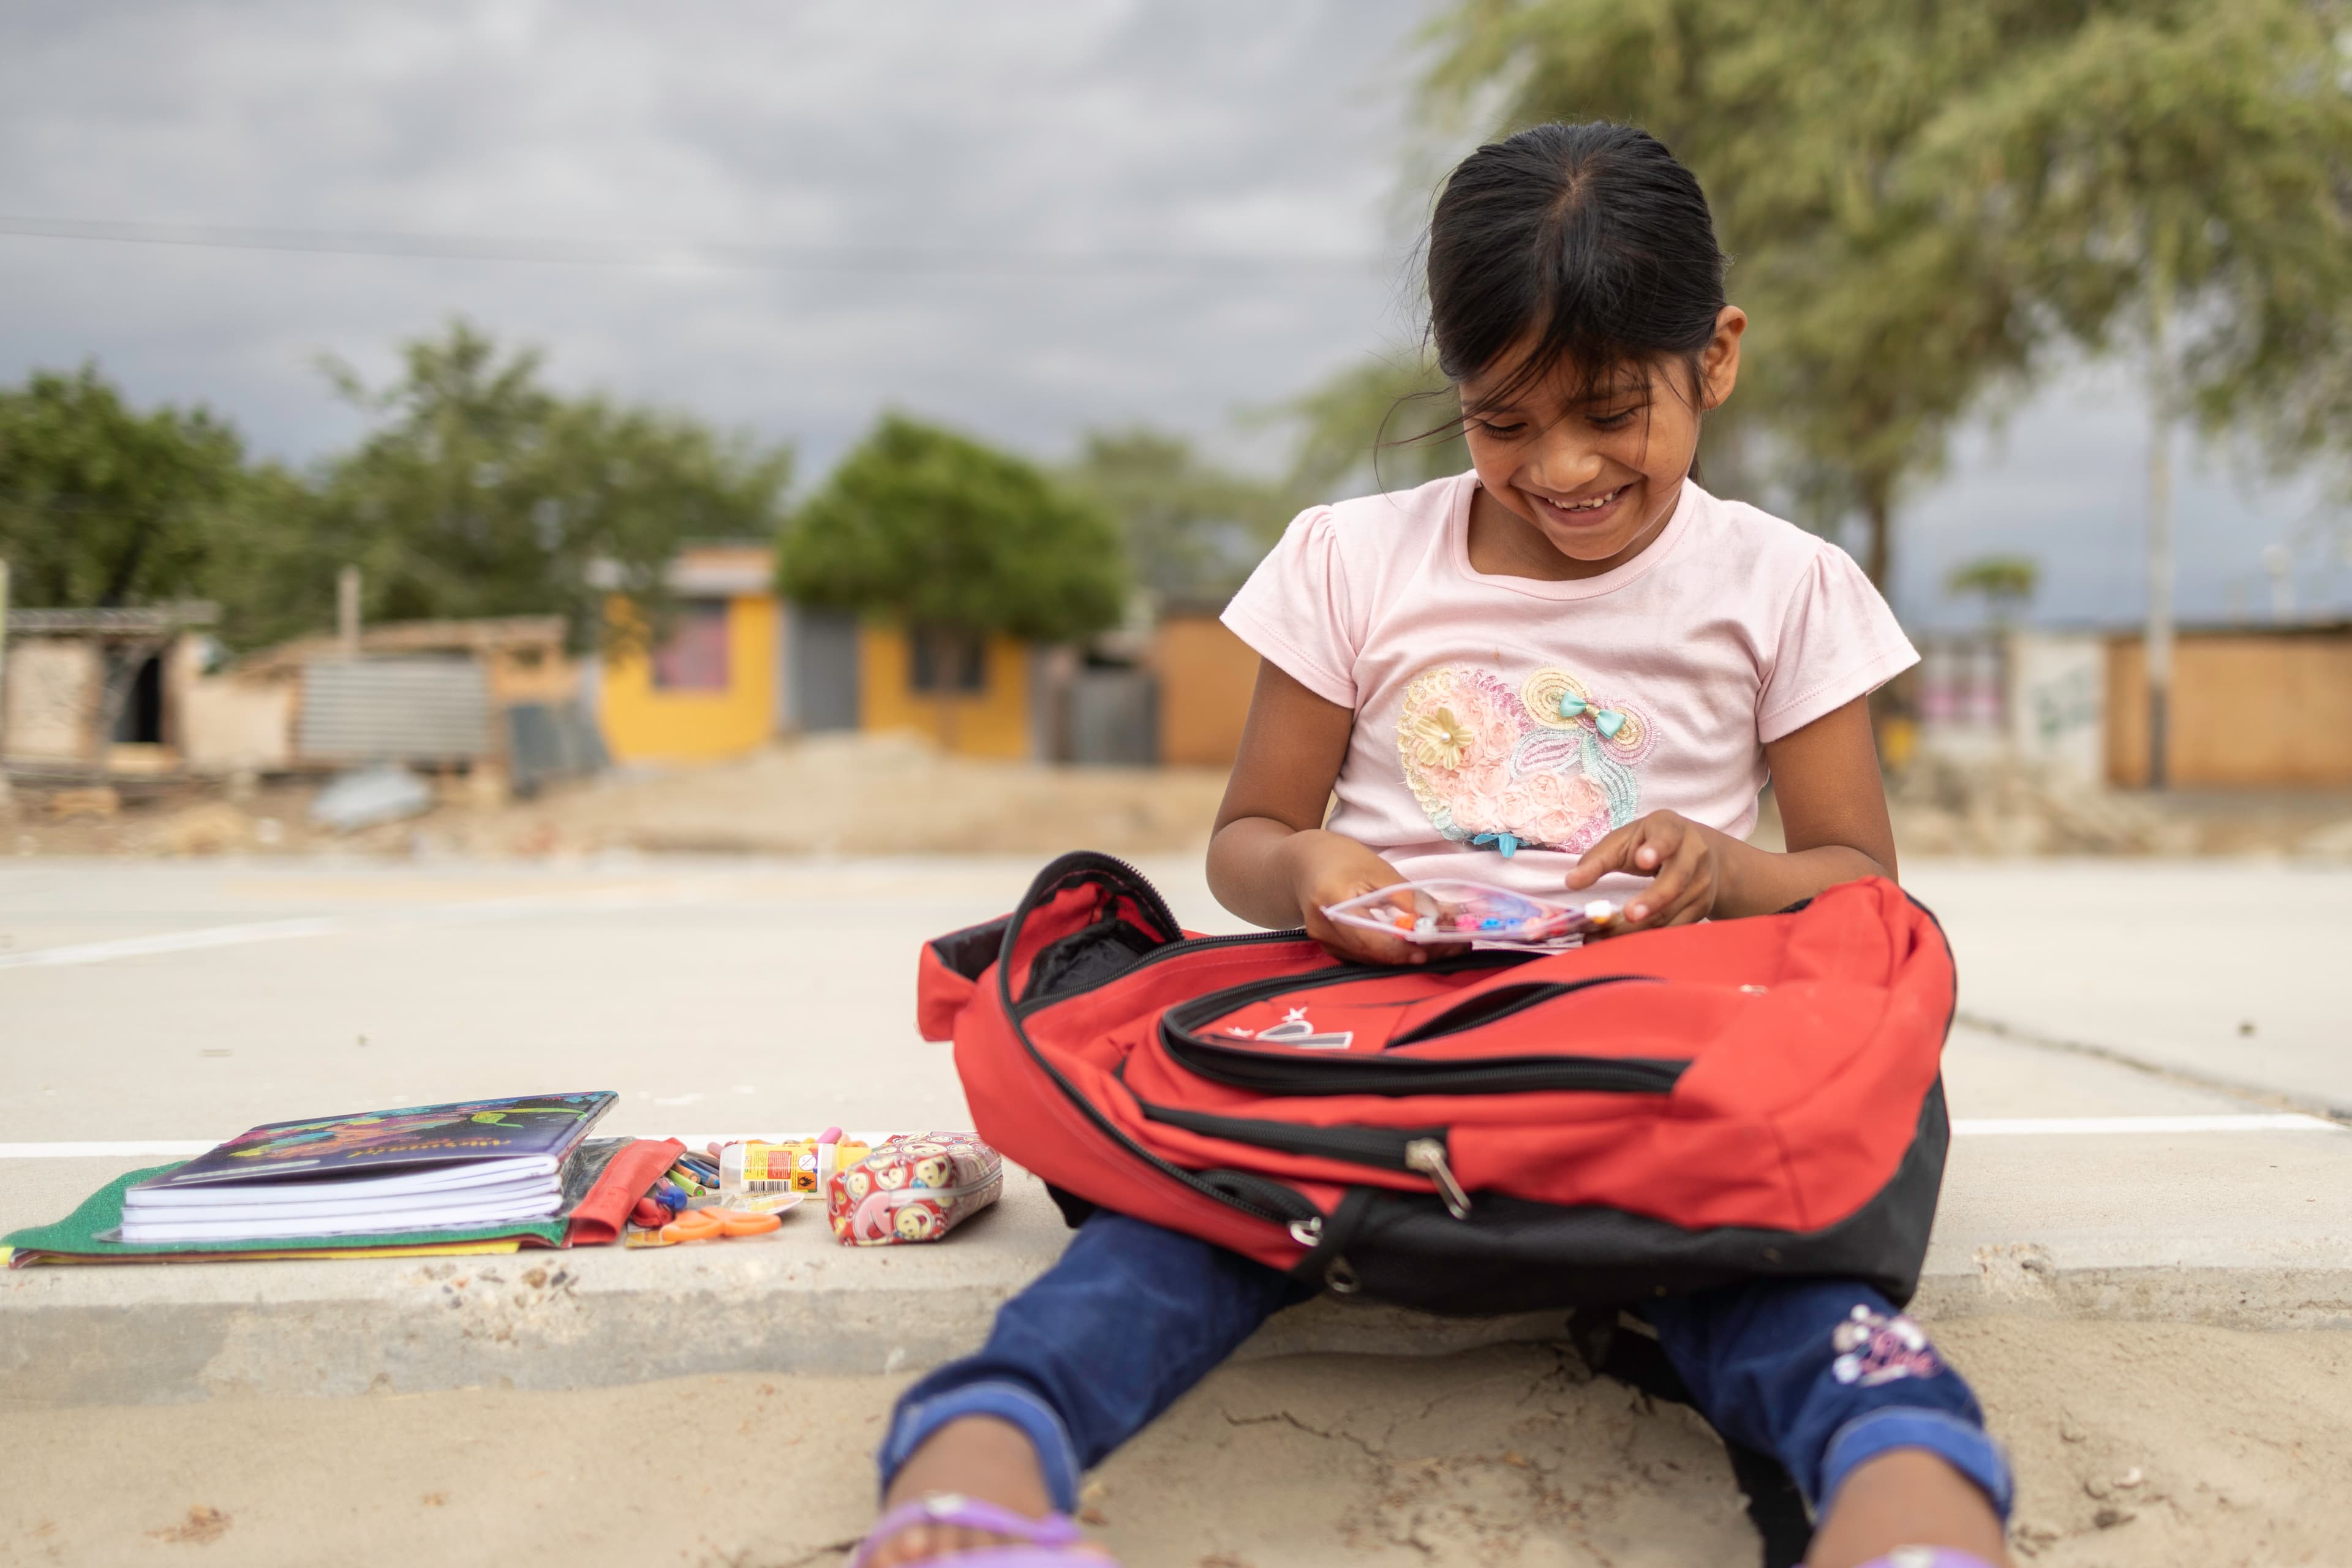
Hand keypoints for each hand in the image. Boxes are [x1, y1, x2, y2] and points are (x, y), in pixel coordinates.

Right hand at [1281, 830, 1426, 966]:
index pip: (1370, 937)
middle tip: (1446, 950)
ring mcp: (1323, 941)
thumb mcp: (1377, 868)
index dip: (1402, 947)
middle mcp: (1322, 928)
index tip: (1433, 947)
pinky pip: (1364, 956)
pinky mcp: (1330, 947)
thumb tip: (1436, 918)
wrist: (1304, 864)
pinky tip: (1412, 947)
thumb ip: (1405, 895)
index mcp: (1331, 902)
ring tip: (1437, 948)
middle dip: (1411, 953)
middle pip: (1372, 953)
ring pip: (1370, 958)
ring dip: (1404, 956)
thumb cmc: (1342, 859)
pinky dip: (1389, 953)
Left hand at [1564, 810, 1724, 930]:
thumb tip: (1571, 882)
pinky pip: (1674, 928)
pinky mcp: (1700, 909)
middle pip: (1676, 880)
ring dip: (1639, 927)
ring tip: (1603, 936)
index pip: (1668, 837)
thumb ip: (1599, 859)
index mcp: (1672, 829)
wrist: (1696, 853)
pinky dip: (1646, 938)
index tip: (1642, 860)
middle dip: (1653, 899)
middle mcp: (1694, 856)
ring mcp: (1701, 885)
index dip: (1657, 848)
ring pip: (1673, 910)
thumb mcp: (1626, 840)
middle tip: (1628, 914)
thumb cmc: (1650, 843)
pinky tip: (1619, 944)